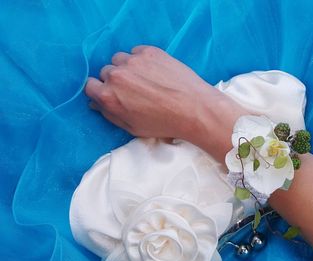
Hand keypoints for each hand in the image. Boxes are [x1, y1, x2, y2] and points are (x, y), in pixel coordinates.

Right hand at [85, 45, 247, 161]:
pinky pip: (137, 51)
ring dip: (128, 67)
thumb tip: (96, 103)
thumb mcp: (132, 127)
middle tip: (134, 89)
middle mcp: (116, 75)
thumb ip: (110, 114)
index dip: (101, 90)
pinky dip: (142, 59)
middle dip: (116, 80)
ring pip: (120, 59)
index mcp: (109, 96)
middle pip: (106, 72)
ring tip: (146, 79)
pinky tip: (155, 71)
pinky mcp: (149, 51)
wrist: (194, 108)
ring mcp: (133, 61)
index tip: (112, 93)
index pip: (90, 85)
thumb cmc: (164, 123)